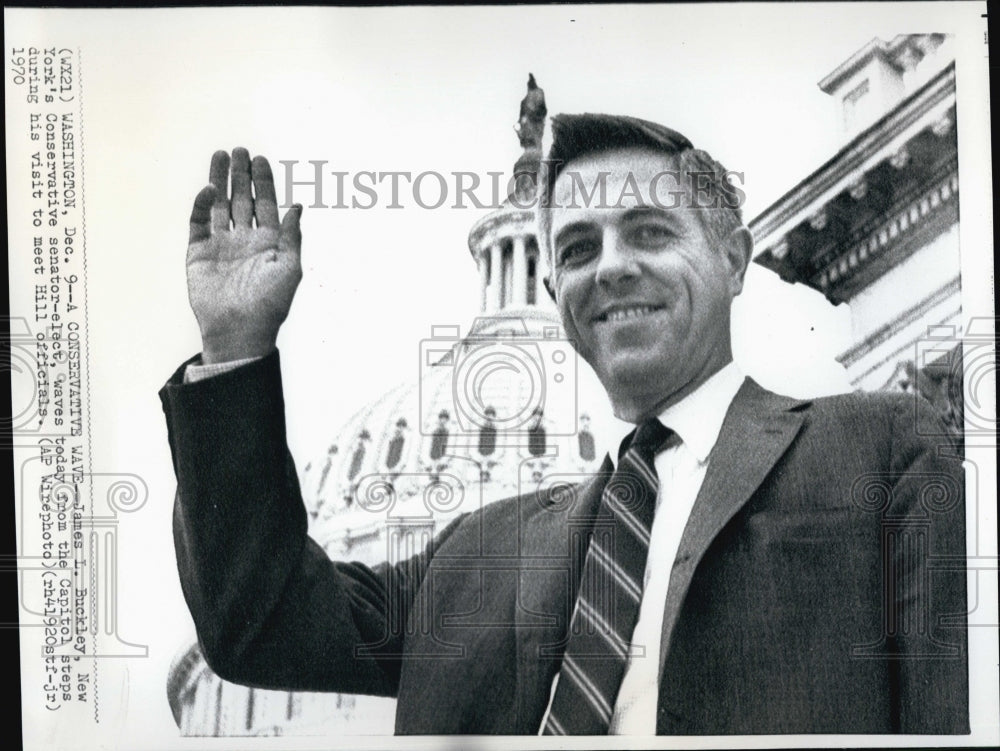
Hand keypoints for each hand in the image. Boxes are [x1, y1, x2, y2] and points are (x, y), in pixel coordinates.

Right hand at [186, 148, 302, 362]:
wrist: (239, 330)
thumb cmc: (270, 304)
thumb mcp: (290, 268)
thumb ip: (292, 236)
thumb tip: (297, 207)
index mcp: (268, 243)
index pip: (265, 204)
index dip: (264, 182)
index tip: (260, 159)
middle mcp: (245, 240)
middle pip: (242, 199)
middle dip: (241, 175)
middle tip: (239, 151)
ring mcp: (221, 245)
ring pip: (220, 205)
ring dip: (219, 181)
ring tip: (220, 156)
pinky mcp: (199, 253)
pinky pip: (199, 223)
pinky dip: (202, 205)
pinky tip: (209, 190)